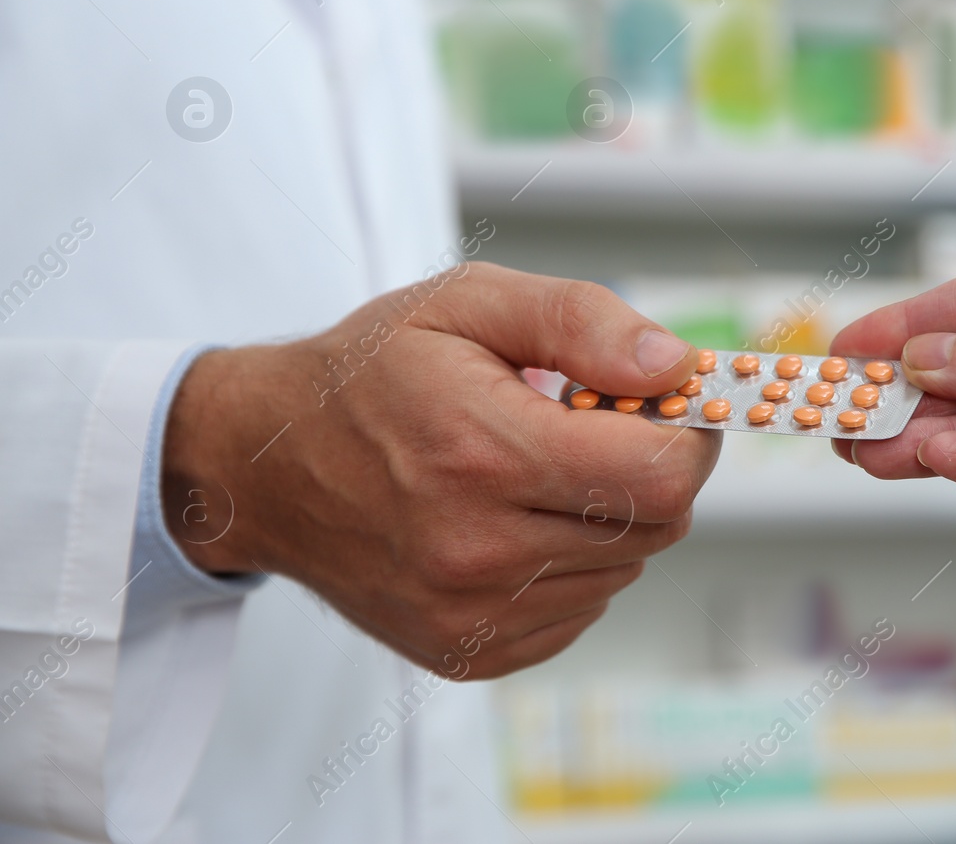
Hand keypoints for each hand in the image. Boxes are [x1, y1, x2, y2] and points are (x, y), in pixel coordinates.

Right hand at [161, 263, 717, 678]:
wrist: (267, 465)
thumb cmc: (372, 373)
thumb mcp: (470, 303)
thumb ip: (582, 322)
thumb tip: (676, 363)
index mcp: (484, 454)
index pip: (664, 474)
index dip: (688, 432)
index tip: (661, 405)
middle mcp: (476, 550)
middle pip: (657, 525)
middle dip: (650, 468)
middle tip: (595, 428)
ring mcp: (469, 614)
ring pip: (624, 569)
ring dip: (610, 518)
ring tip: (538, 470)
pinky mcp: (466, 652)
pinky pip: (581, 609)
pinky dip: (574, 565)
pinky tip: (517, 520)